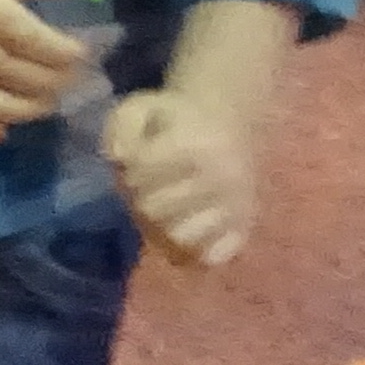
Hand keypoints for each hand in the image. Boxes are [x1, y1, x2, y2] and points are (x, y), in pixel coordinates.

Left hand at [105, 83, 260, 265]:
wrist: (229, 120)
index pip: (140, 175)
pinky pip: (213, 256)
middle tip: (144, 187)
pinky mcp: (245, 225)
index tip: (133, 163)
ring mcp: (237, 206)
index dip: (126, 171)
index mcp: (196, 145)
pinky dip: (193, 252)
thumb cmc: (175, 117)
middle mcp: (223, 178)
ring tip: (162, 207)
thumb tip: (119, 158)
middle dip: (138, 198)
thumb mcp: (141, 107)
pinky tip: (182, 230)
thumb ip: (121, 128)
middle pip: (154, 209)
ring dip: (160, 228)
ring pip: (180, 237)